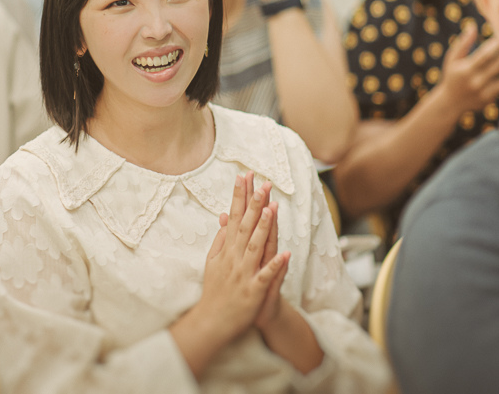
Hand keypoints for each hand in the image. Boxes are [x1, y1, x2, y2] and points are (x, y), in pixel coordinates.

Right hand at [196, 173, 288, 344]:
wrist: (213, 321)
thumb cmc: (215, 290)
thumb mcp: (212, 261)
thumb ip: (220, 238)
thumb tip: (224, 216)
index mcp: (227, 249)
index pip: (234, 217)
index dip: (240, 196)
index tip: (244, 176)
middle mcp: (235, 258)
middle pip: (246, 226)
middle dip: (255, 204)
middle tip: (263, 182)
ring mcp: (244, 273)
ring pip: (256, 246)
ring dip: (264, 227)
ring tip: (273, 208)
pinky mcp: (253, 290)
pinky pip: (266, 276)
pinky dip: (275, 265)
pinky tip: (285, 254)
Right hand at [438, 22, 498, 114]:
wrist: (450, 103)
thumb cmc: (452, 75)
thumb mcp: (452, 59)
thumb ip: (463, 42)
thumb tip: (472, 25)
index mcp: (466, 70)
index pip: (484, 54)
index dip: (496, 44)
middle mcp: (477, 81)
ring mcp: (485, 91)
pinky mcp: (491, 98)